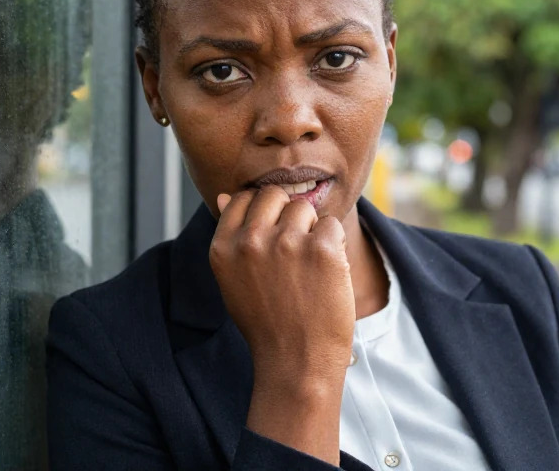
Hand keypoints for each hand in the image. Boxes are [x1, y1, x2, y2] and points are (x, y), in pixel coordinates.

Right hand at [210, 187, 353, 462]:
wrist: (296, 363)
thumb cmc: (267, 324)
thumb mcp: (234, 280)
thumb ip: (231, 237)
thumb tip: (225, 195)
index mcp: (223, 248)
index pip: (241, 199)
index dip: (263, 211)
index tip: (273, 232)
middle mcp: (250, 241)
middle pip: (274, 195)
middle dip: (288, 214)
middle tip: (296, 250)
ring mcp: (286, 242)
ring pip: (305, 207)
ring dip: (312, 230)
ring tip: (310, 266)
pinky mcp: (321, 248)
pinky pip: (332, 225)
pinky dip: (335, 245)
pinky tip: (327, 273)